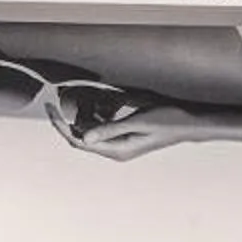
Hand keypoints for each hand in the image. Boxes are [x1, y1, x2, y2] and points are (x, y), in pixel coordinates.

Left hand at [58, 101, 205, 161]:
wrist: (190, 123)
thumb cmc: (168, 120)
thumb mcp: (138, 121)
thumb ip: (110, 129)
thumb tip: (84, 138)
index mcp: (117, 150)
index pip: (79, 140)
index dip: (61, 124)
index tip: (50, 107)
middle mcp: (116, 150)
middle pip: (82, 134)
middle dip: (75, 114)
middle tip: (69, 91)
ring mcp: (121, 144)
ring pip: (93, 128)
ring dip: (88, 111)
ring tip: (88, 93)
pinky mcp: (126, 135)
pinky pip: (104, 125)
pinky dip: (100, 112)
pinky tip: (106, 99)